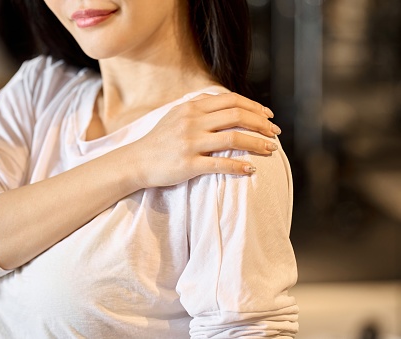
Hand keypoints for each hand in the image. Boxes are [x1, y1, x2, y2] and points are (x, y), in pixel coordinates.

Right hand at [128, 92, 281, 187]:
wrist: (136, 161)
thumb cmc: (159, 140)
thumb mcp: (177, 116)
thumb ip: (200, 108)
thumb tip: (228, 105)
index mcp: (192, 107)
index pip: (231, 100)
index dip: (254, 107)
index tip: (268, 116)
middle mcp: (192, 121)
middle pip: (237, 116)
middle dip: (262, 124)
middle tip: (275, 134)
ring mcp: (190, 143)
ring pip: (234, 139)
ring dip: (258, 144)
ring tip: (271, 150)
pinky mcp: (188, 164)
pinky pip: (220, 164)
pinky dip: (240, 167)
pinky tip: (251, 170)